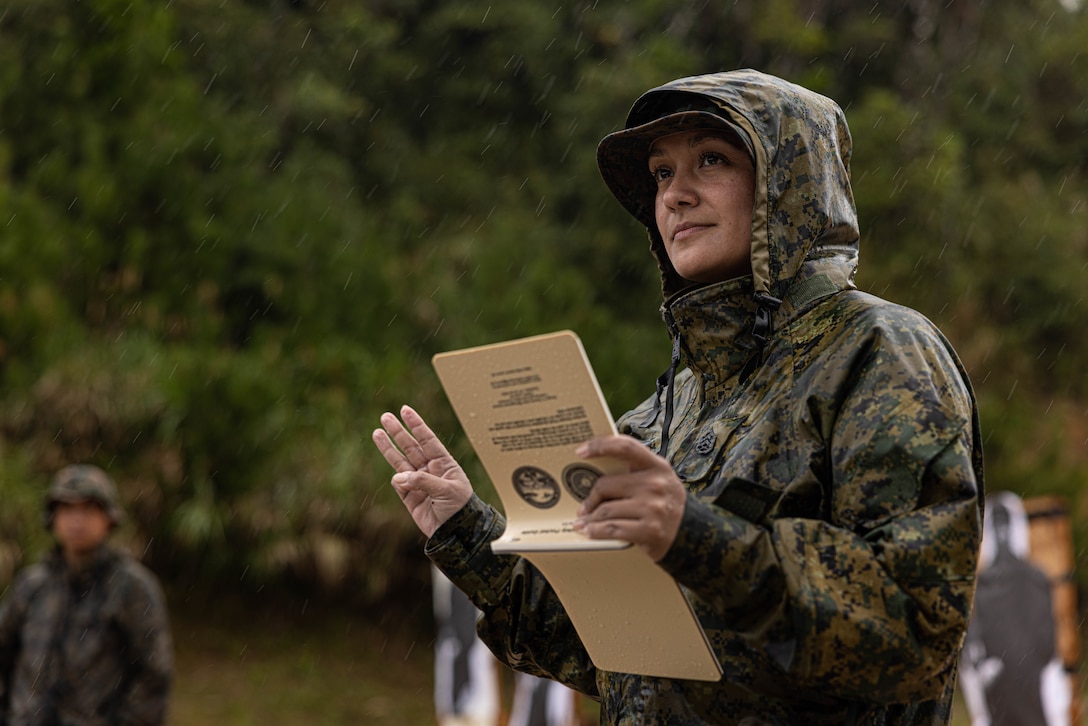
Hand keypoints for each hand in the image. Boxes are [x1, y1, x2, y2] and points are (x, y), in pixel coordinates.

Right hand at [372, 405, 472, 537]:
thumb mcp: (448, 491)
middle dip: (398, 432)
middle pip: (411, 446)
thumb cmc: (460, 509)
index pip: (428, 439)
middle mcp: (430, 469)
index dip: (416, 425)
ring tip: (377, 432)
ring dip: (388, 447)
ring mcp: (418, 482)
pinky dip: (397, 480)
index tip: (405, 410)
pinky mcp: (409, 497)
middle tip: (385, 416)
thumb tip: (398, 478)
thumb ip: (423, 481)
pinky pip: (399, 484)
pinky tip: (400, 480)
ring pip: (400, 461)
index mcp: (444, 463)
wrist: (456, 533)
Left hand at [572, 434, 686, 561]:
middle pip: (606, 484)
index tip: (580, 451)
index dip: (600, 445)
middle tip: (584, 508)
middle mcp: (656, 484)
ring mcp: (653, 508)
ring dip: (590, 519)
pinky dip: (595, 531)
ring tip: (583, 523)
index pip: (625, 447)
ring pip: (605, 510)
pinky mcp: (649, 530)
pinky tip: (589, 532)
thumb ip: (634, 472)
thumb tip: (594, 472)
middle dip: (591, 498)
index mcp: (657, 466)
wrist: (693, 536)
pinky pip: (612, 529)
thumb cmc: (666, 505)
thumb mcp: (658, 480)